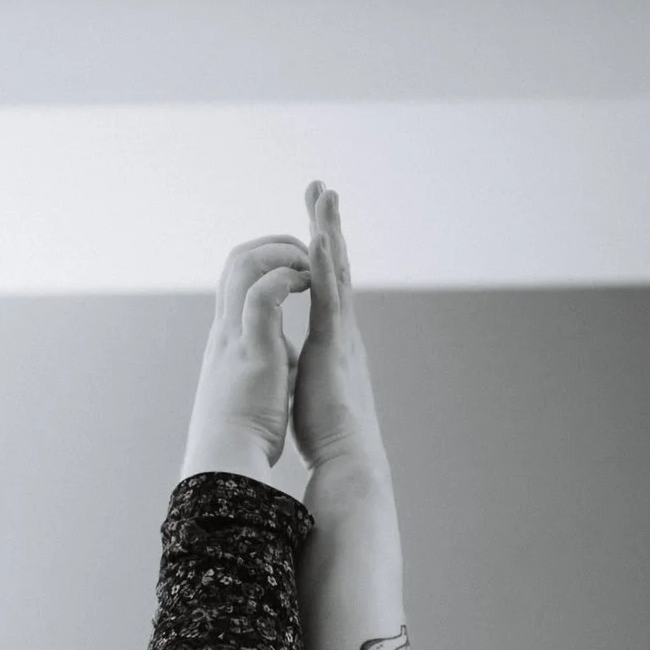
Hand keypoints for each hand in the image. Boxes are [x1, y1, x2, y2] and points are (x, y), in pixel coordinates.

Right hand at [179, 234, 310, 490]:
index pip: (237, 280)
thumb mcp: (258, 383)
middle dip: (273, 245)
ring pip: (245, 264)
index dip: (265, 261)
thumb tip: (286, 359)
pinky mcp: (253, 347)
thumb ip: (269, 362)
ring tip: (308, 266)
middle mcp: (227, 328)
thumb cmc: (244, 432)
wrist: (229, 459)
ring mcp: (237, 334)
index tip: (294, 265)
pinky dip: (286, 277)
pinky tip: (307, 284)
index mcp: (229, 338)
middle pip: (236, 260)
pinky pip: (262, 292)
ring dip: (281, 254)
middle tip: (304, 254)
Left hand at [292, 182, 392, 505]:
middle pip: (335, 266)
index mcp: (335, 339)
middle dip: (327, 225)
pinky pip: (329, 298)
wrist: (349, 460)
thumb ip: (309, 371)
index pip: (326, 284)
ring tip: (324, 195)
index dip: (320, 250)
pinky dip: (323, 267)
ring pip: (336, 272)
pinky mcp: (334, 347)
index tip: (313, 219)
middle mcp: (343, 329)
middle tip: (321, 188)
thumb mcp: (313, 391)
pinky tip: (317, 239)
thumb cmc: (330, 435)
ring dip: (329, 230)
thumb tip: (299, 369)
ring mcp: (341, 335)